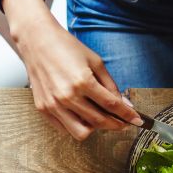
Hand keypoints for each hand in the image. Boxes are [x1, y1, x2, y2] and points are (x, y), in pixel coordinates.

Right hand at [3, 0, 141, 140]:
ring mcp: (54, 104)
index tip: (137, 120)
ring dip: (95, 128)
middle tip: (122, 122)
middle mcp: (67, 96)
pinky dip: (77, 125)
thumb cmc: (65, 46)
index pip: (112, 106)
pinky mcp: (43, 108)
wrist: (35, 40)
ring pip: (82, 133)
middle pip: (100, 122)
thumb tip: (125, 104)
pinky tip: (82, 115)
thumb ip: (111, 85)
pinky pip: (65, 129)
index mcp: (82, 81)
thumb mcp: (95, 61)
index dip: (128, 115)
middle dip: (116, 124)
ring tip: (99, 118)